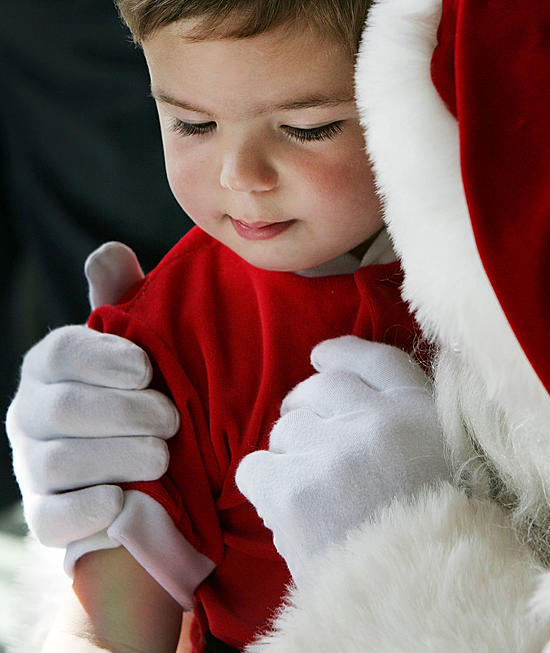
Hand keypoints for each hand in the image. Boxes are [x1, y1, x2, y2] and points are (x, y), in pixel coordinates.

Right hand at [6, 242, 178, 545]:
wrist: (164, 472)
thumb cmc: (150, 395)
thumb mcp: (143, 348)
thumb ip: (126, 304)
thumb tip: (110, 254)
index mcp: (53, 367)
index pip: (59, 353)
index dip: (102, 359)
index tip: (146, 369)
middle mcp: (31, 414)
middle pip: (62, 408)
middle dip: (124, 413)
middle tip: (172, 419)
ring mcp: (33, 468)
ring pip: (59, 462)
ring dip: (118, 458)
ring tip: (164, 457)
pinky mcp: (46, 517)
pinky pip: (52, 518)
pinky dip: (89, 509)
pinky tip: (126, 500)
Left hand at [236, 336, 450, 584]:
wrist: (417, 606)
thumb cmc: (430, 547)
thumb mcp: (448, 472)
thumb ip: (412, 431)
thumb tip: (348, 400)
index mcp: (426, 416)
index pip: (377, 360)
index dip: (343, 354)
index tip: (322, 357)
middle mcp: (382, 421)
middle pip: (321, 388)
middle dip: (306, 411)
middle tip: (307, 445)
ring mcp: (336, 453)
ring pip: (285, 429)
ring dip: (290, 457)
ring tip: (312, 497)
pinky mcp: (294, 490)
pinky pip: (255, 467)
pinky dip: (263, 489)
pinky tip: (285, 512)